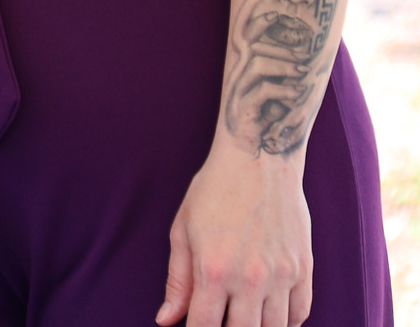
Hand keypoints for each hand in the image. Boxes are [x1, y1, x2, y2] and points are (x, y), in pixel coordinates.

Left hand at [158, 143, 311, 326]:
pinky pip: (301, 313)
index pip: (204, 326)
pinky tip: (270, 316)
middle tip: (221, 320)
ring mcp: (282, 275)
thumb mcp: (183, 231)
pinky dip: (287, 322)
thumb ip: (177, 281)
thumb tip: (165, 320)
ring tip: (244, 318)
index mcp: (213, 269)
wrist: (258, 160)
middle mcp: (250, 277)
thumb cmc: (213, 192)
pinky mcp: (304, 268)